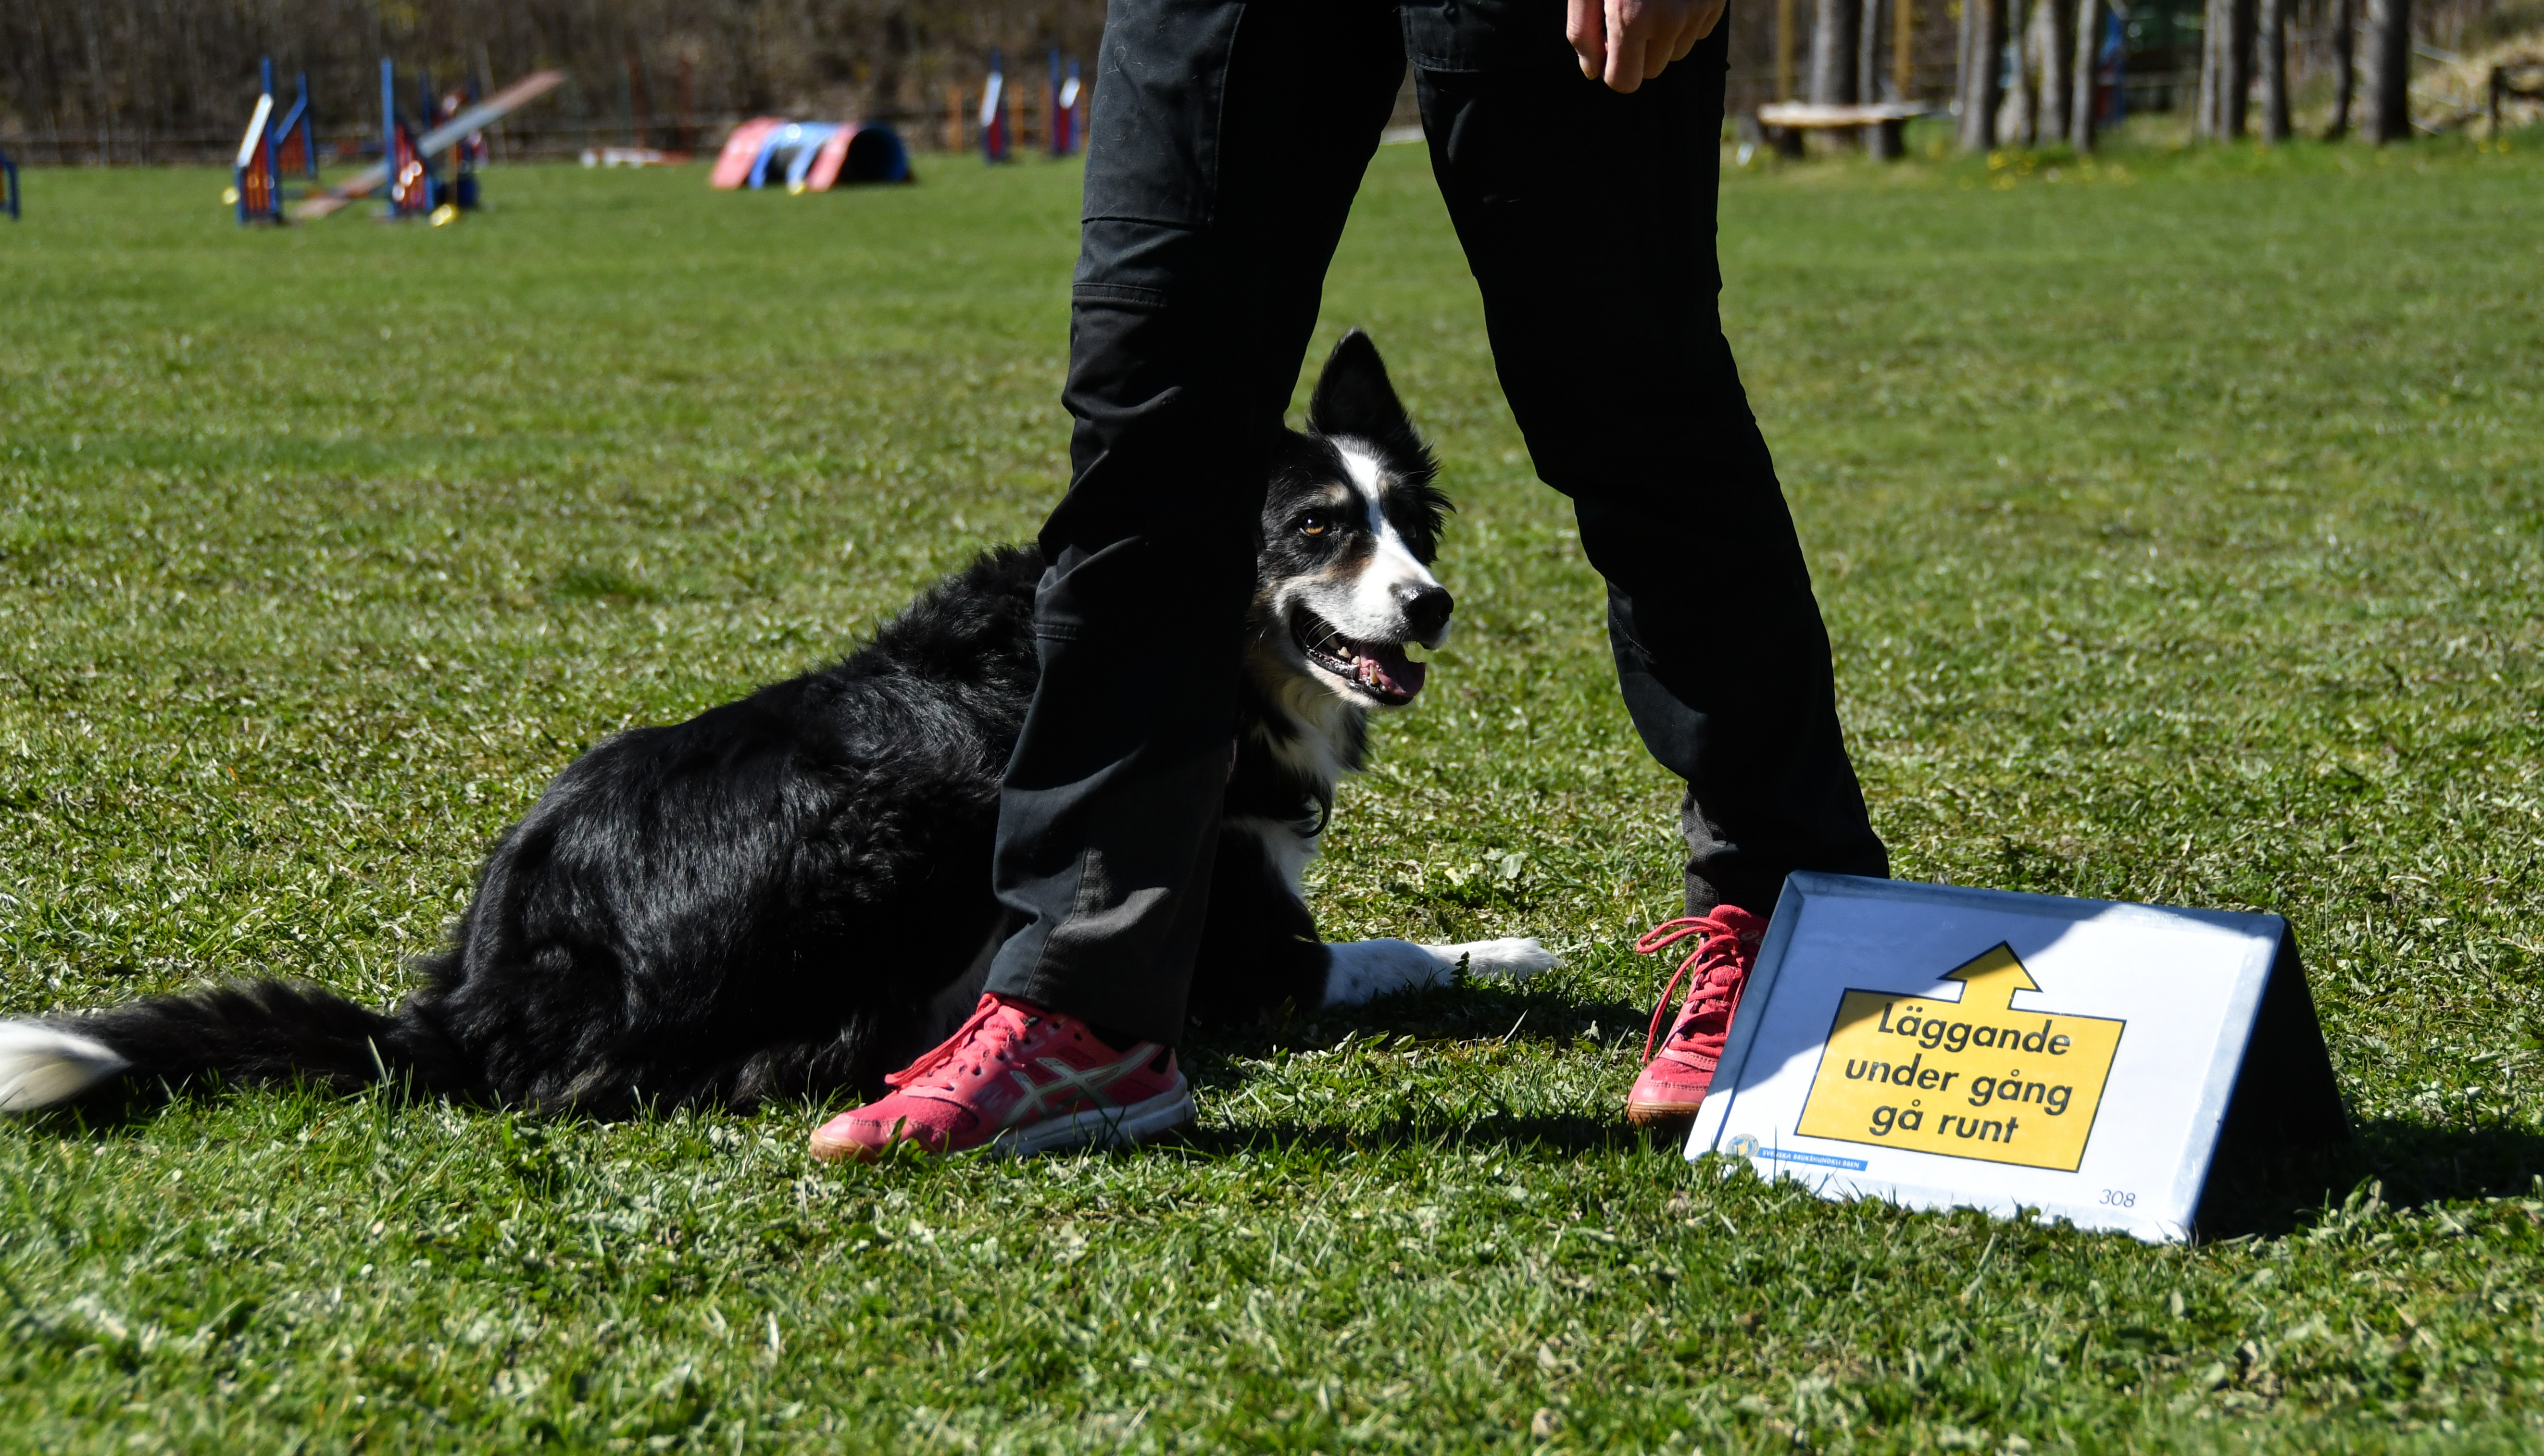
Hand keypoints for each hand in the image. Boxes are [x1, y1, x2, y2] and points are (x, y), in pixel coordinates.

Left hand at [1567, 0, 1727, 92]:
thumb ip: (1582, 32)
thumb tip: (1592, 72)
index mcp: (1632, 18)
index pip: (1624, 82)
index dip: (1612, 68)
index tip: (1607, 47)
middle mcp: (1670, 19)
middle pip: (1652, 70)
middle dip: (1638, 53)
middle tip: (1629, 15)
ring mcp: (1698, 9)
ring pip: (1677, 52)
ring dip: (1663, 38)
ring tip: (1652, 1)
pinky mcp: (1716, 0)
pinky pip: (1698, 31)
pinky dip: (1685, 21)